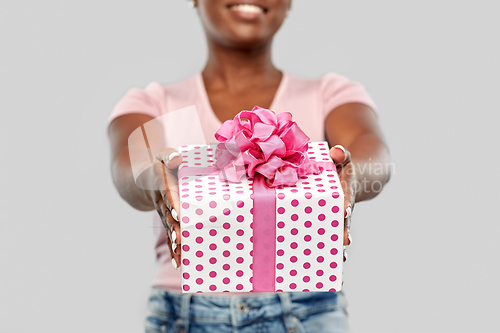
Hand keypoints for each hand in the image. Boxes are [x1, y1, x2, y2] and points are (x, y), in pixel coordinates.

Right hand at [138, 148, 182, 268]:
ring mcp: (163, 213)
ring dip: (174, 242)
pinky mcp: (167, 222)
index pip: (167, 193)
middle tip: (179, 239)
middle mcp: (161, 201)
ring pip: (169, 229)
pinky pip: (171, 236)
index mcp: (162, 184)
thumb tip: (176, 158)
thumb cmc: (161, 167)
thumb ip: (170, 155)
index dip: (172, 203)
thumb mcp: (164, 156)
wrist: (142, 182)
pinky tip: (180, 264)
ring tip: (180, 254)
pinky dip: (175, 250)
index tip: (178, 213)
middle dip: (174, 227)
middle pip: (167, 216)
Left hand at [329, 145, 354, 261]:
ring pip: (340, 233)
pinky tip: (324, 266)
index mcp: (347, 191)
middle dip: (345, 231)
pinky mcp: (334, 222)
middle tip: (345, 241)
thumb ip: (342, 155)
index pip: (347, 197)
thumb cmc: (345, 167)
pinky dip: (330, 250)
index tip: (345, 211)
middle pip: (346, 221)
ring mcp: (340, 217)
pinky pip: (331, 236)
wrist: (360, 177)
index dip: (346, 204)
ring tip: (340, 261)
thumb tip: (337, 151)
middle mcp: (345, 207)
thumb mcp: (345, 160)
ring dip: (339, 246)